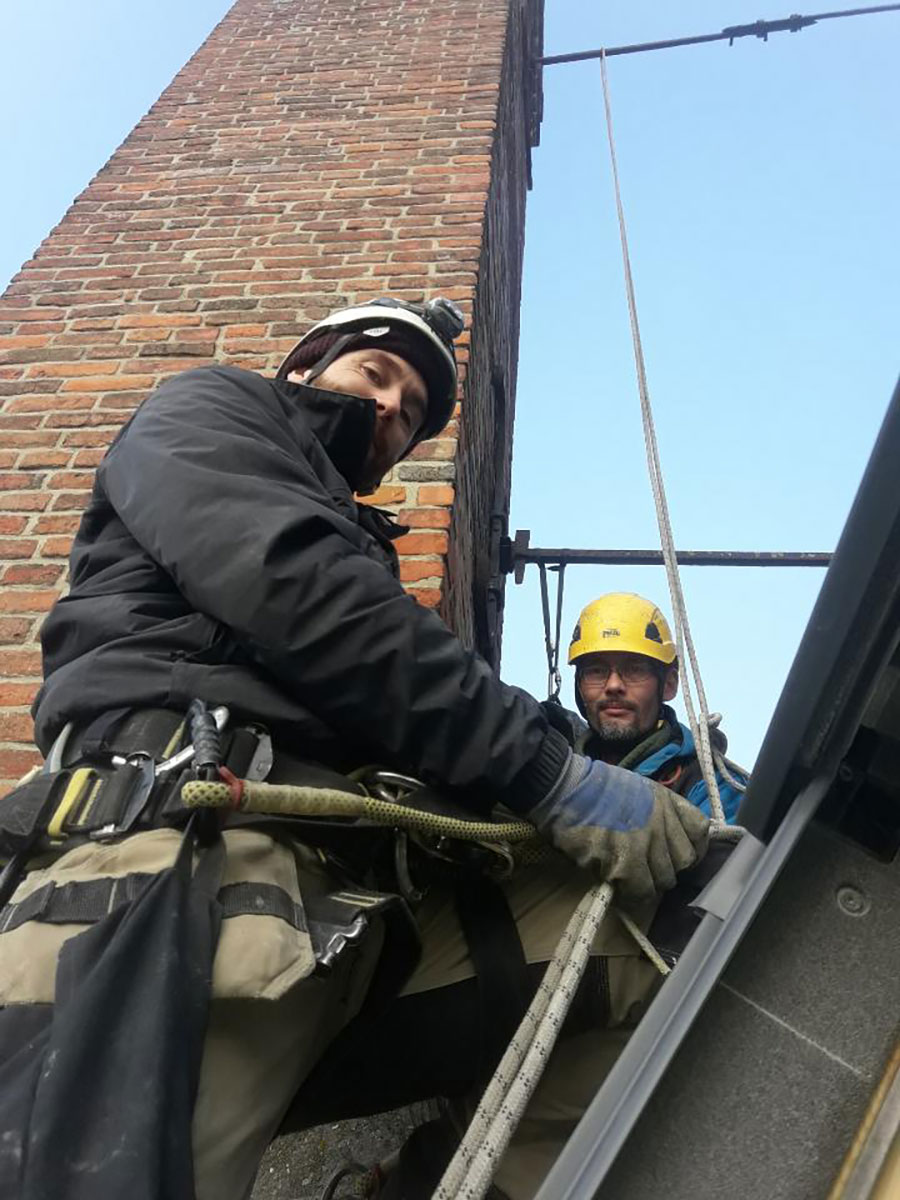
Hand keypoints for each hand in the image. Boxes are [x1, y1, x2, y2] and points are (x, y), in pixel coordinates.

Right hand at [529, 753, 709, 901]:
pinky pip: (640, 891)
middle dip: (666, 866)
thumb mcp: (637, 789)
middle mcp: (663, 822)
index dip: (692, 846)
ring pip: (663, 881)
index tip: (677, 854)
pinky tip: (617, 883)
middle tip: (646, 866)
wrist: (564, 788)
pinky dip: (631, 892)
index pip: (700, 831)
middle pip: (684, 862)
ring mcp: (646, 844)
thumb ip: (657, 812)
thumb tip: (665, 840)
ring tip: (629, 876)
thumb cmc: (593, 787)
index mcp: (666, 801)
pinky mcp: (626, 864)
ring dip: (648, 882)